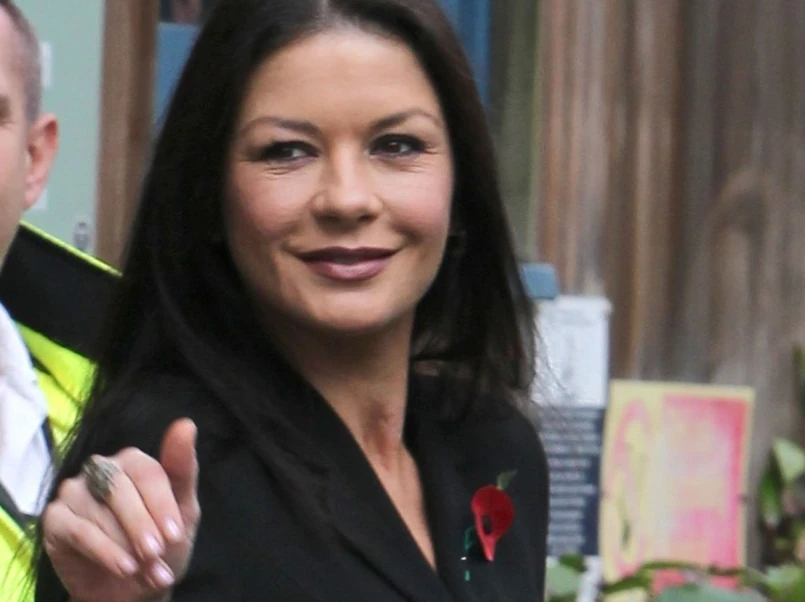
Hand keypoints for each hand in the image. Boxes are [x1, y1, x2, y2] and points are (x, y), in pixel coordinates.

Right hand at [42, 419, 200, 601]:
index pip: (147, 472)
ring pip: (98, 511)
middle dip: (142, 524)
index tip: (175, 534)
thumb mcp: (182, 512)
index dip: (162, 504)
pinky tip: (122, 567)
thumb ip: (183, 469)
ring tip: (142, 569)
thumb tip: (186, 424)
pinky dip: (103, 551)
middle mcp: (100, 470)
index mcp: (133, 462)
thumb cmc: (160, 545)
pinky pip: (78, 530)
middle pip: (120, 487)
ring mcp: (74, 492)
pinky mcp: (55, 519)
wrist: (131, 589)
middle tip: (156, 553)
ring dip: (125, 544)